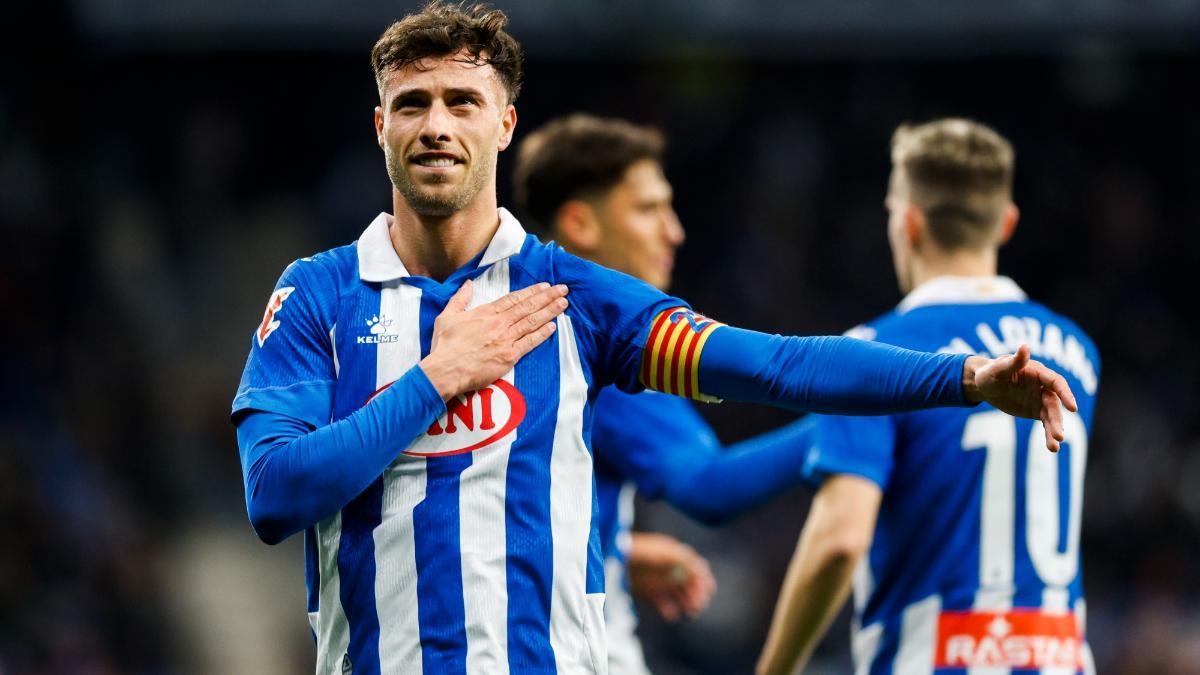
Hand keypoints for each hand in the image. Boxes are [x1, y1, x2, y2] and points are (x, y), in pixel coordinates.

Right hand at [419, 280, 567, 399]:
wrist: (446, 369)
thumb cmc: (445, 345)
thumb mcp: (447, 316)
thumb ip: (460, 299)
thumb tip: (468, 284)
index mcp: (486, 313)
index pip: (513, 299)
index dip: (531, 292)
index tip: (544, 286)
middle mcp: (499, 323)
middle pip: (528, 307)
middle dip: (547, 297)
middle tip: (563, 289)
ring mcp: (506, 339)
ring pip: (532, 322)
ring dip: (550, 311)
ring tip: (563, 303)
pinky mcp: (509, 356)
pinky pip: (530, 343)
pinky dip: (542, 334)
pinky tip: (553, 326)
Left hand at [627, 532, 715, 621]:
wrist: (616, 559)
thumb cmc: (643, 553)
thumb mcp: (668, 554)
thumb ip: (686, 562)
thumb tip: (704, 572)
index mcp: (676, 555)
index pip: (697, 568)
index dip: (704, 580)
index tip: (707, 593)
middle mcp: (670, 568)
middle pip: (690, 584)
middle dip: (696, 595)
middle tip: (697, 607)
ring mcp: (659, 580)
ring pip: (678, 594)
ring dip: (686, 603)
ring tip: (690, 613)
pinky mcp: (648, 591)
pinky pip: (662, 603)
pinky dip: (669, 610)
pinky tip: (672, 616)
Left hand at [963, 344, 1078, 451]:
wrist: (984, 385)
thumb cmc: (990, 372)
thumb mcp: (998, 368)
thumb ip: (1014, 361)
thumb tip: (1025, 346)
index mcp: (1038, 372)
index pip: (1056, 382)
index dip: (1065, 394)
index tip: (1073, 407)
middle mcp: (1043, 386)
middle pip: (1054, 403)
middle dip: (1057, 419)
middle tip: (1059, 435)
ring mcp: (1041, 399)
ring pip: (1052, 416)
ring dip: (1054, 429)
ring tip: (1055, 446)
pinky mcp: (1036, 411)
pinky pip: (1046, 423)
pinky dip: (1048, 435)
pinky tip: (1052, 448)